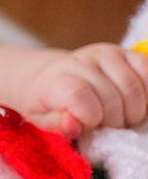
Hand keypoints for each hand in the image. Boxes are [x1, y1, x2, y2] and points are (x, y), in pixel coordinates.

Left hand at [21, 44, 147, 137]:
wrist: (52, 78)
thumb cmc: (48, 104)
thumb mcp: (41, 119)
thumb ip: (56, 124)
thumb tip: (73, 126)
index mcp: (56, 79)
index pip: (78, 96)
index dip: (89, 117)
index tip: (87, 125)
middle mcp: (80, 61)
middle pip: (111, 98)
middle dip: (113, 122)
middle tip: (105, 126)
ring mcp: (104, 54)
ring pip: (133, 89)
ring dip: (132, 112)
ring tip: (119, 116)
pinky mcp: (125, 52)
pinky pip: (147, 70)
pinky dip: (147, 93)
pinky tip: (134, 103)